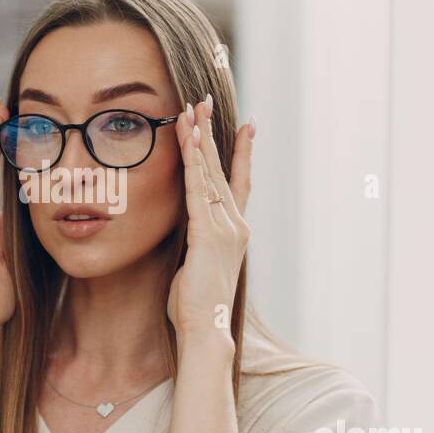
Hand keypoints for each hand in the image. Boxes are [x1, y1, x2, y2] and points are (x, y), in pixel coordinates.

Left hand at [166, 96, 254, 341]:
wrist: (207, 331)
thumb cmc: (197, 307)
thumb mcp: (199, 267)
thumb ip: (198, 245)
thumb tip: (190, 238)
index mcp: (234, 231)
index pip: (240, 183)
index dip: (242, 153)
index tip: (247, 126)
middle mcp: (235, 225)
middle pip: (222, 169)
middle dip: (212, 133)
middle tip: (205, 102)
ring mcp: (224, 229)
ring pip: (209, 174)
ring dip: (199, 140)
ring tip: (192, 110)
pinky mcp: (208, 235)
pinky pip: (196, 192)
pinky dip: (191, 165)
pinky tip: (186, 142)